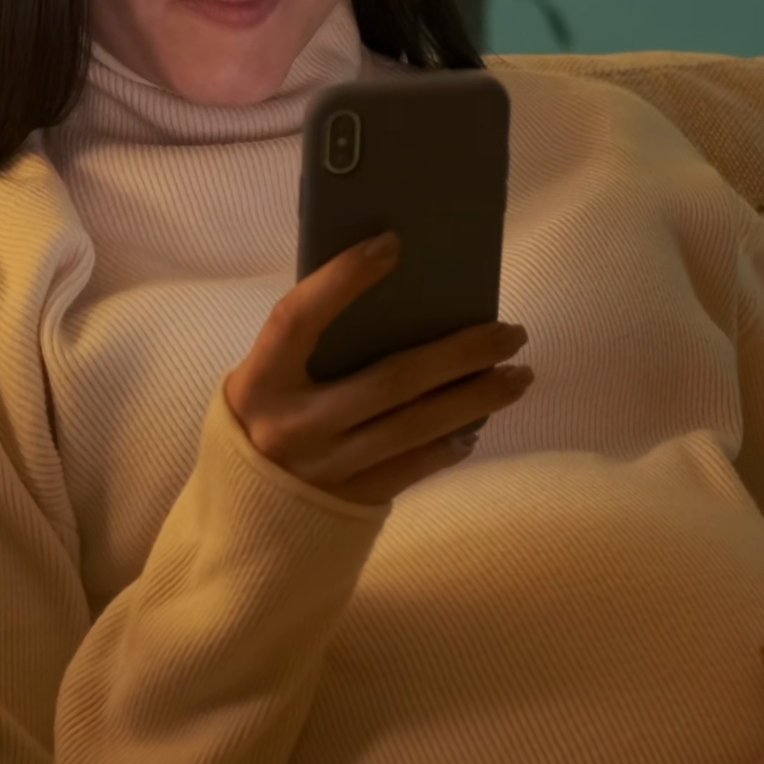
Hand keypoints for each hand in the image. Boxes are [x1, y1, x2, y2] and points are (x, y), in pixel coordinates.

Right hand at [224, 231, 533, 508]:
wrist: (245, 519)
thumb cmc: (266, 423)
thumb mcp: (266, 381)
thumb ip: (309, 347)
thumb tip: (393, 297)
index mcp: (259, 382)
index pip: (298, 318)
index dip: (341, 280)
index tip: (392, 244)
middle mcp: (292, 427)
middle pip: (390, 381)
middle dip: (460, 353)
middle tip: (511, 332)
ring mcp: (326, 469)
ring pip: (416, 427)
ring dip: (477, 399)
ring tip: (517, 375)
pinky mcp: (352, 502)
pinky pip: (414, 467)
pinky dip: (452, 443)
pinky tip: (479, 423)